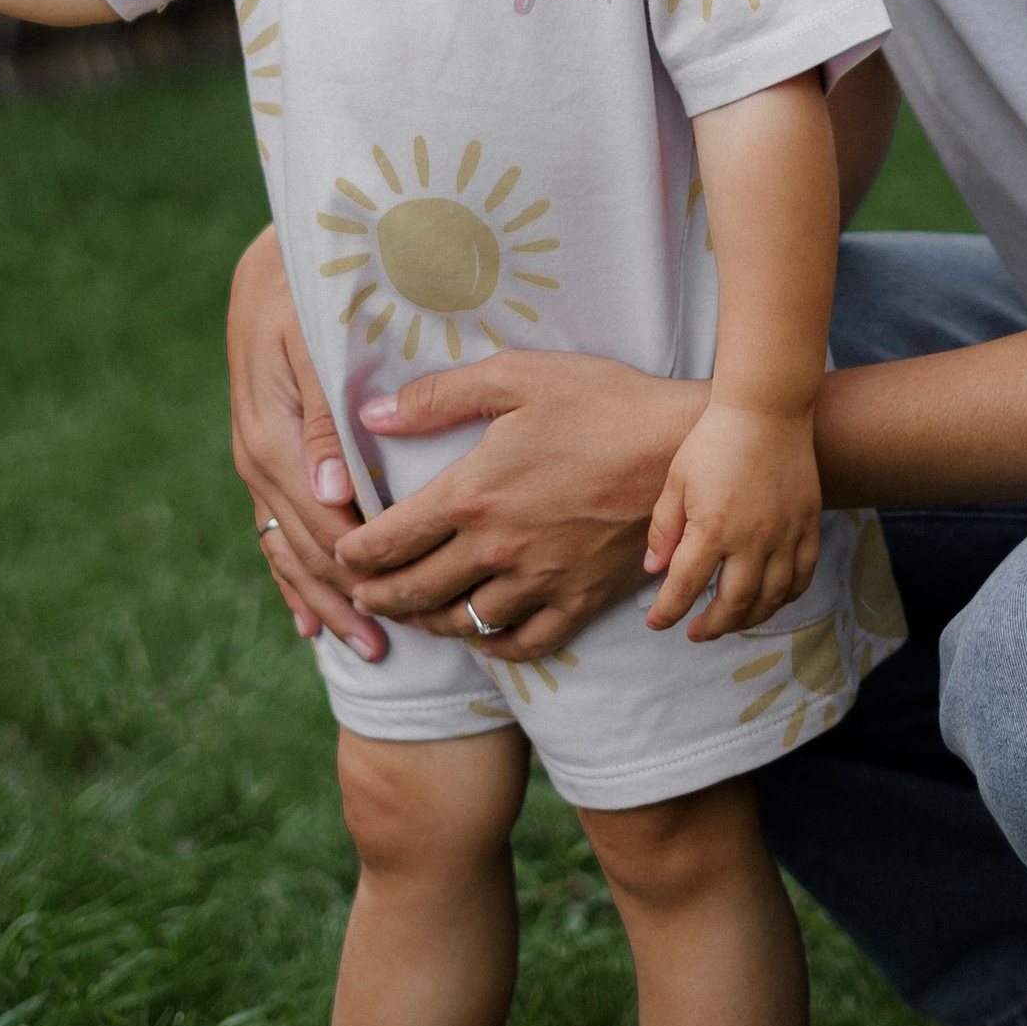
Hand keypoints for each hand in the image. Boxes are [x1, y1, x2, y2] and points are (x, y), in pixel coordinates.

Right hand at [227, 229, 383, 662]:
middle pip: (307, 549)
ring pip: (289, 550)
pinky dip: (293, 576)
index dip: (360, 570)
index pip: (324, 524)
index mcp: (274, 439)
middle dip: (348, 598)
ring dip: (324, 600)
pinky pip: (275, 531)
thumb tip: (336, 491)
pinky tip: (307, 618)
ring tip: (363, 647)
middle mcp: (260, 461)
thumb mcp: (313, 341)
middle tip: (390, 645)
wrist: (271, 265)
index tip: (399, 605)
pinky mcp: (264, 458)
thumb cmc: (306, 293)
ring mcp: (258, 464)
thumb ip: (324, 416)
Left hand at [347, 353, 706, 663]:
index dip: (354, 555)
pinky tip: (483, 640)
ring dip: (427, 624)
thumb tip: (373, 414)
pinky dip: (495, 648)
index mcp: (472, 494)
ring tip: (410, 616)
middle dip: (377, 597)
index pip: (389, 542)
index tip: (341, 555)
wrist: (684, 447)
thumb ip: (438, 396)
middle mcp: (497, 550)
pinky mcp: (581, 600)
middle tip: (360, 594)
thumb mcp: (516, 376)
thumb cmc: (602, 402)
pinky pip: (526, 643)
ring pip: (464, 624)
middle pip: (415, 592)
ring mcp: (540, 581)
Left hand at [643, 400, 822, 639]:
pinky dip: (787, 596)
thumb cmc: (715, 440)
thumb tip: (654, 569)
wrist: (767, 408)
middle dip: (712, 626)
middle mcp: (752, 539)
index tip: (657, 622)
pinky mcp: (808, 525)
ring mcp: (785, 534)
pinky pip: (802, 575)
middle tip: (696, 632)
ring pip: (771, 597)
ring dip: (749, 619)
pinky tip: (771, 600)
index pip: (685, 587)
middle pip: (734, 604)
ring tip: (730, 622)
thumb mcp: (677, 480)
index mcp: (712, 529)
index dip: (667, 611)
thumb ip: (665, 528)